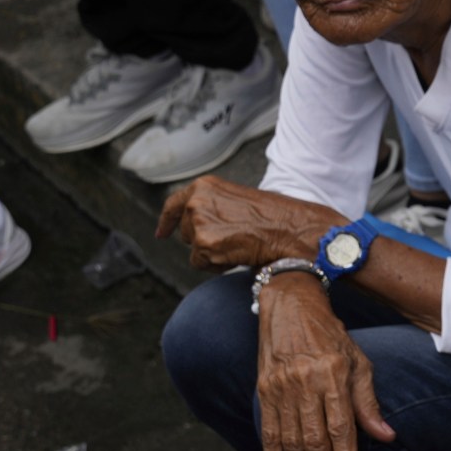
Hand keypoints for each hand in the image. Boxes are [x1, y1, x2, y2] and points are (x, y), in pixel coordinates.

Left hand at [155, 175, 335, 269]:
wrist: (289, 229)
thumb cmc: (271, 216)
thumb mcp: (236, 199)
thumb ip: (212, 207)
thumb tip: (196, 226)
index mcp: (204, 186)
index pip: (174, 204)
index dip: (166, 222)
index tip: (161, 233)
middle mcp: (196, 201)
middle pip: (185, 232)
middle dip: (203, 240)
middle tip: (233, 238)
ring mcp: (198, 223)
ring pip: (193, 250)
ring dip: (212, 253)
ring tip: (238, 245)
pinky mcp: (203, 245)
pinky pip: (201, 264)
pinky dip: (217, 264)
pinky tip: (236, 254)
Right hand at [255, 273, 395, 450]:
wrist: (290, 305)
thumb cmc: (331, 335)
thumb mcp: (359, 361)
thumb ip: (368, 402)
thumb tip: (386, 436)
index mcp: (333, 374)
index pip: (341, 428)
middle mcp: (305, 382)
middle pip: (314, 440)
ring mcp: (281, 387)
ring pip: (291, 440)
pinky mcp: (264, 389)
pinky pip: (268, 431)